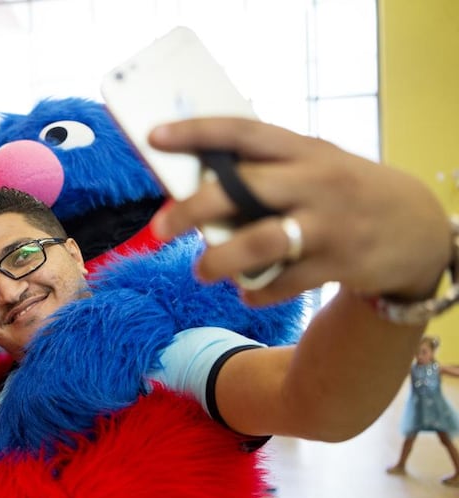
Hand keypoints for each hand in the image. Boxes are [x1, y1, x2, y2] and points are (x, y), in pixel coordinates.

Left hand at [148, 117, 451, 305]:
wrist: (416, 228)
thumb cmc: (342, 191)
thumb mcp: (313, 165)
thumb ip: (266, 171)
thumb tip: (196, 185)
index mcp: (302, 149)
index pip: (242, 131)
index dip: (197, 132)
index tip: (155, 136)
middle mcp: (314, 181)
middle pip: (241, 190)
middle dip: (192, 209)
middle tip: (158, 228)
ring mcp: (327, 224)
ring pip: (262, 241)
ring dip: (222, 260)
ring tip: (201, 270)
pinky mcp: (338, 263)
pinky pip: (285, 282)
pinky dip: (258, 291)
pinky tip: (247, 292)